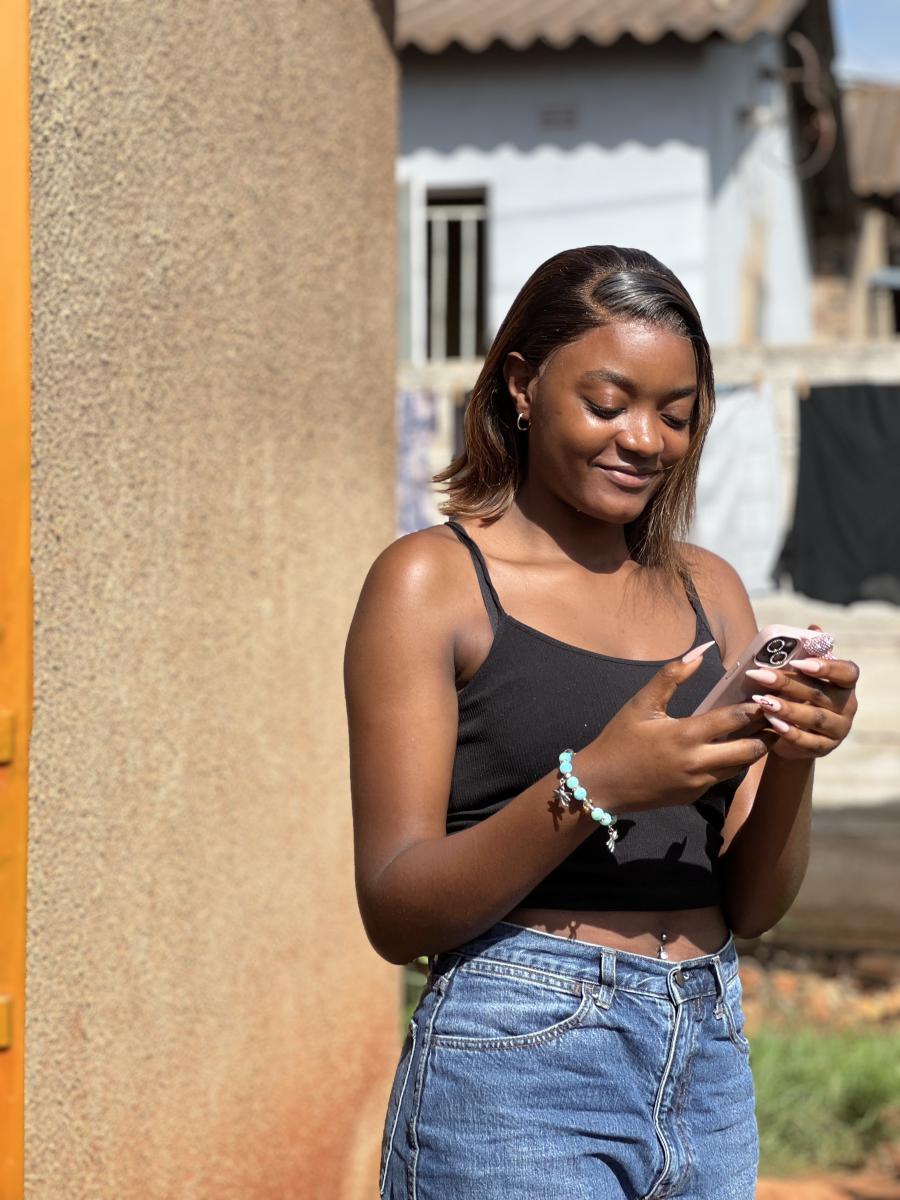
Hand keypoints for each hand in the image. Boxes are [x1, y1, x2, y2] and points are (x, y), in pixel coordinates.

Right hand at [585, 643, 768, 811]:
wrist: (601, 784)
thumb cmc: (619, 739)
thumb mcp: (641, 703)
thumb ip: (671, 675)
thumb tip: (700, 652)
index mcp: (685, 735)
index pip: (735, 719)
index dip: (756, 707)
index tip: (768, 696)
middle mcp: (698, 763)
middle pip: (750, 750)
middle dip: (767, 734)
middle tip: (775, 717)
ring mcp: (698, 783)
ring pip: (741, 767)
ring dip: (754, 750)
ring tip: (762, 732)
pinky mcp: (694, 796)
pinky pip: (722, 778)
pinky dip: (732, 763)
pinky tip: (733, 749)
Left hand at [745, 625, 858, 760]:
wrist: (795, 733)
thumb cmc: (799, 694)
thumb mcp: (803, 675)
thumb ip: (808, 653)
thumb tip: (814, 628)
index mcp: (845, 683)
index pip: (847, 672)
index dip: (827, 667)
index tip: (800, 662)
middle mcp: (847, 706)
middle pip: (821, 694)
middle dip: (789, 684)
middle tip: (761, 676)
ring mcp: (839, 730)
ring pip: (815, 718)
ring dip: (787, 708)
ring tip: (762, 701)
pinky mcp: (825, 748)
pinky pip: (808, 741)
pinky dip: (789, 732)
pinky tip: (772, 723)